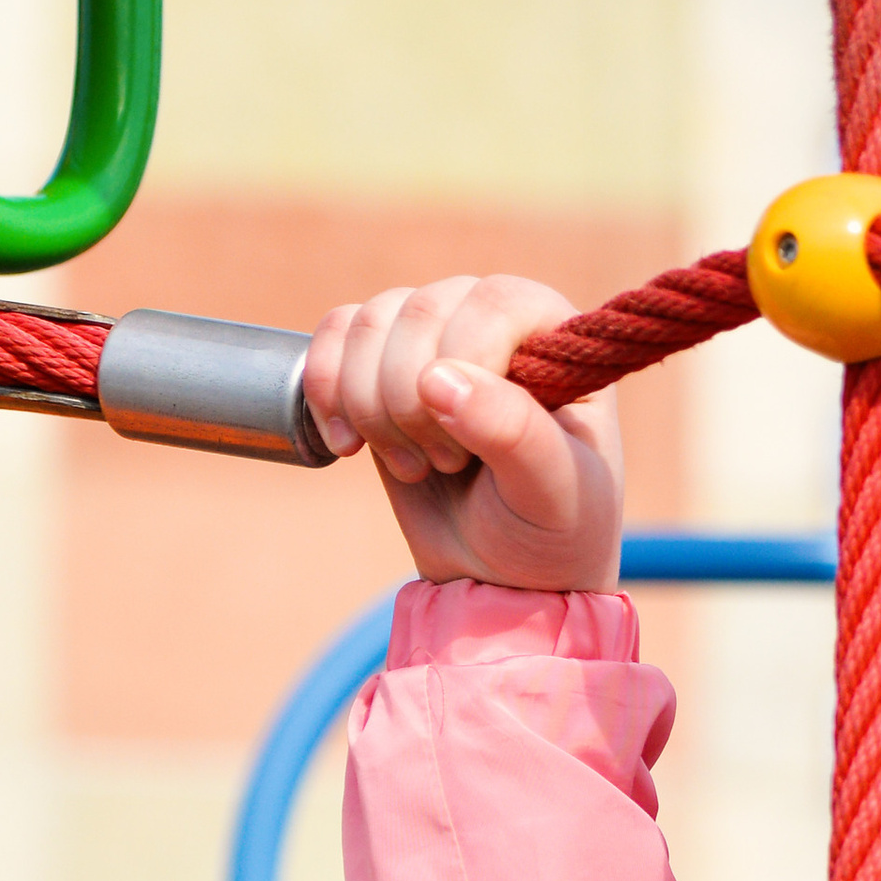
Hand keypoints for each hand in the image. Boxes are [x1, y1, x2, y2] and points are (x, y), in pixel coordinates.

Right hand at [302, 275, 624, 588]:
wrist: (502, 579)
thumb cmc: (549, 533)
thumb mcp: (553, 494)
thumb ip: (513, 432)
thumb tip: (437, 379)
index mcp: (555, 338)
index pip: (494, 302)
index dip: (465, 364)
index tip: (471, 444)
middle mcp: (493, 323)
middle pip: (420, 310)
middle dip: (412, 401)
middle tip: (447, 465)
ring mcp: (433, 341)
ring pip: (368, 323)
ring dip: (371, 406)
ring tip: (414, 468)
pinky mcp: (381, 370)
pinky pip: (333, 337)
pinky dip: (325, 390)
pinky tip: (349, 446)